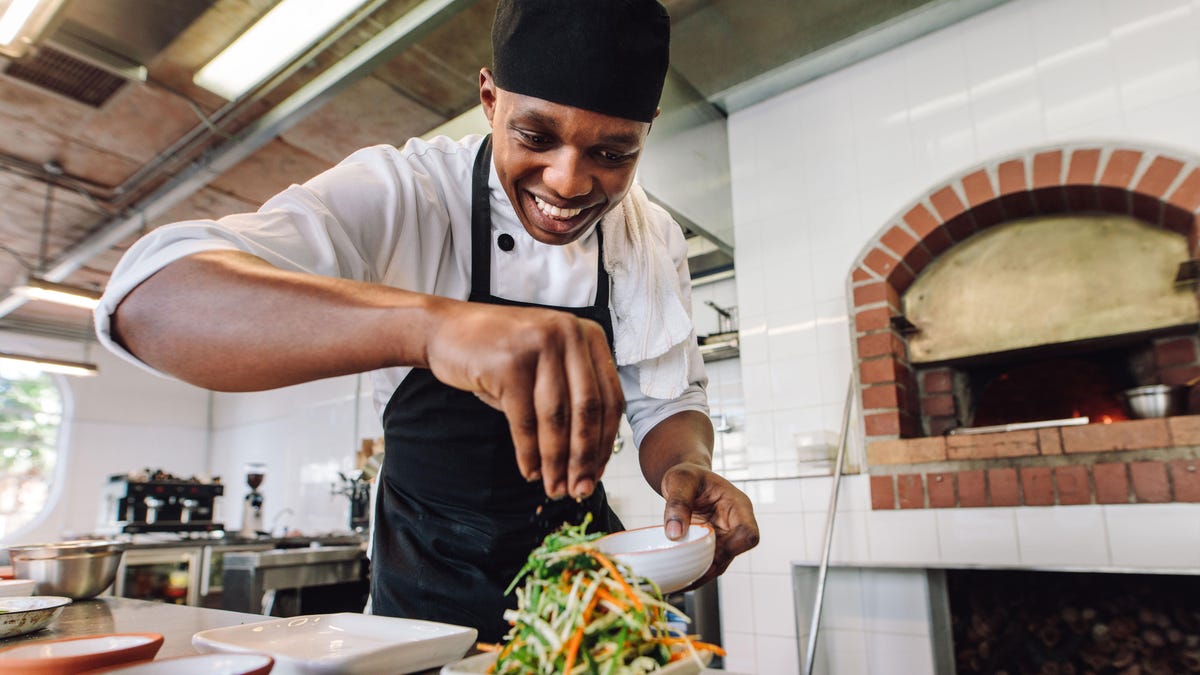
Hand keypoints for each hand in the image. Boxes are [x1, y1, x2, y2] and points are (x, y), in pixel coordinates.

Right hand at [425, 300, 623, 500]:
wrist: (447, 330)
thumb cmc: (502, 354)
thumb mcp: (548, 364)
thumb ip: (573, 396)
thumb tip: (591, 461)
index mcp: (590, 335)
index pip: (610, 398)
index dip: (605, 442)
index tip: (597, 473)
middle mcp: (569, 334)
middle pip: (587, 409)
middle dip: (583, 458)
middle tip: (579, 490)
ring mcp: (539, 345)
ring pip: (556, 418)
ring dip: (556, 462)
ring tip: (554, 489)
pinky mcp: (509, 362)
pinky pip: (524, 420)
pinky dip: (528, 453)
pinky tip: (530, 472)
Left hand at [660, 463, 758, 588]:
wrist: (685, 479)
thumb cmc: (688, 475)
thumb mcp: (680, 480)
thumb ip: (678, 503)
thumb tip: (674, 534)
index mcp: (738, 506)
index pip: (748, 534)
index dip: (732, 548)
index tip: (707, 549)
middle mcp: (735, 525)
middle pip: (733, 554)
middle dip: (710, 565)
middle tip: (684, 572)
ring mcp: (725, 537)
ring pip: (720, 564)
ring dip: (701, 573)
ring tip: (678, 580)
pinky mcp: (712, 546)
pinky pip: (707, 564)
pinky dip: (694, 572)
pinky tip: (677, 578)